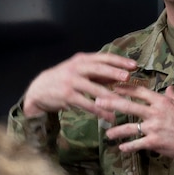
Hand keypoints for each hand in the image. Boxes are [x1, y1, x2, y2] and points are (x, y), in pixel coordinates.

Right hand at [21, 52, 137, 116]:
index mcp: (82, 59)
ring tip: (123, 104)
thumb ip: (97, 73)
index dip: (119, 61)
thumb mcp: (78, 70)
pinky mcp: (68, 96)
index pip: (103, 58)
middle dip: (114, 73)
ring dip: (110, 97)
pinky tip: (109, 116)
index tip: (134, 65)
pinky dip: (99, 111)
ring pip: (94, 89)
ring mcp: (71, 82)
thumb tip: (119, 75)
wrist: (39, 89)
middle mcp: (76, 68)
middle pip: (98, 69)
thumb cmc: (63, 79)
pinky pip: (87, 104)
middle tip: (128, 78)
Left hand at [95, 83, 173, 160]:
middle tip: (97, 101)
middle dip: (111, 102)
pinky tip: (121, 148)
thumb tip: (169, 88)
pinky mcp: (155, 142)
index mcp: (163, 101)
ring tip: (107, 134)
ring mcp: (154, 127)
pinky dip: (128, 146)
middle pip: (128, 105)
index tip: (112, 86)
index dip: (124, 88)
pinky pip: (137, 144)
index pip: (139, 91)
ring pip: (129, 127)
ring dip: (116, 130)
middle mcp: (156, 112)